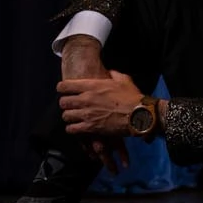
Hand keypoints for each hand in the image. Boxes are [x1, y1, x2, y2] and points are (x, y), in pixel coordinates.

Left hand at [59, 38, 125, 169]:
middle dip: (65, 104)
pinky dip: (72, 129)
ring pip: (66, 116)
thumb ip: (113, 74)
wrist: (139, 114)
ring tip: (74, 117)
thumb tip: (109, 72)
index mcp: (92, 86)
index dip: (62, 88)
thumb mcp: (123, 79)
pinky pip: (72, 129)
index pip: (65, 86)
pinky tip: (77, 128)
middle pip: (63, 102)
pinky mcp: (90, 128)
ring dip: (69, 116)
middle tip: (71, 105)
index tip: (64, 90)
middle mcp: (85, 99)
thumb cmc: (132, 96)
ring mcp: (87, 114)